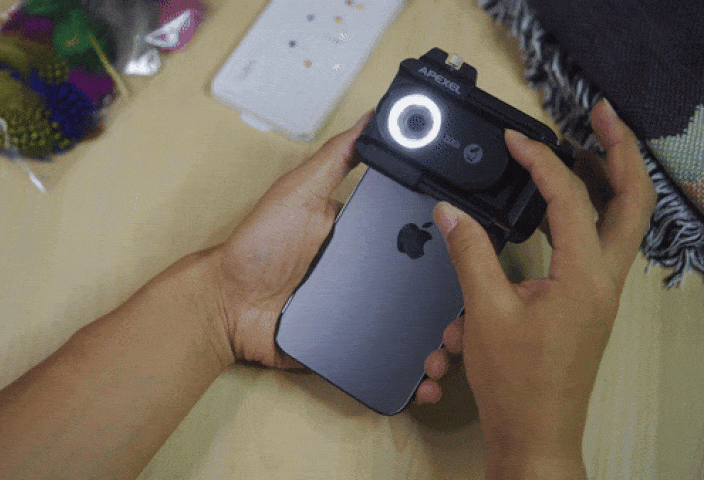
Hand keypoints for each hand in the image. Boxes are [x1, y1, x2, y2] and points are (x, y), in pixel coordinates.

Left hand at [213, 111, 451, 403]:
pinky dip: (409, 369)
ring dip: (438, 337)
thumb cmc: (258, 246)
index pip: (416, 237)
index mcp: (364, 236)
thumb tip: (370, 120)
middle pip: (422, 285)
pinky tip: (424, 375)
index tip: (477, 248)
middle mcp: (370, 273)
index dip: (447, 244)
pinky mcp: (352, 344)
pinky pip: (388, 357)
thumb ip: (334, 159)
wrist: (228, 305)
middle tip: (474, 308)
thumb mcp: (299, 192)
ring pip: (413, 324)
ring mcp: (364, 310)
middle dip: (452, 298)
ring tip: (454, 345)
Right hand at [434, 99, 654, 476]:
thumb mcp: (485, 311)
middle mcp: (604, 280)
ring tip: (591, 147)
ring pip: (625, 222)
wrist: (535, 431)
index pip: (569, 199)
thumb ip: (469, 253)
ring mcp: (602, 291)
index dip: (540, 161)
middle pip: (632, 200)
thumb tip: (450, 213)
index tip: (516, 140)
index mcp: (584, 278)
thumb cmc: (518, 383)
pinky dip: (591, 214)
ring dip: (613, 180)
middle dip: (620, 152)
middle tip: (603, 116)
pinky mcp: (590, 301)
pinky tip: (564, 207)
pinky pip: (602, 244)